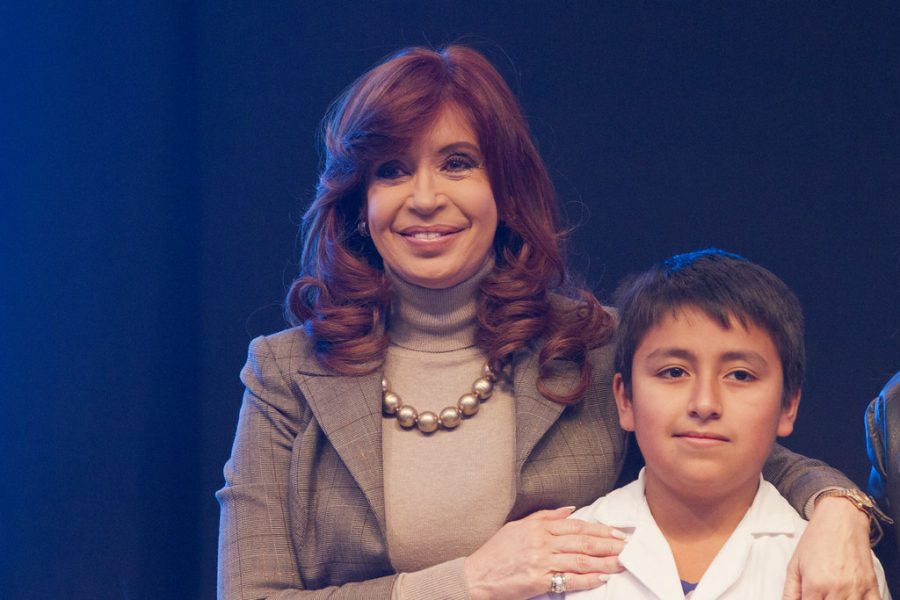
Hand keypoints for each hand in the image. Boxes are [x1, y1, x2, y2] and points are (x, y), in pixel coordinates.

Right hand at [464, 506, 625, 599]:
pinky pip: (569, 580)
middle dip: (609, 544)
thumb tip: (570, 509)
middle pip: (583, 542)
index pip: (576, 526)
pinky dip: (587, 580)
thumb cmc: (496, 552)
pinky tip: (602, 579)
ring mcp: (541, 561)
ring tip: (622, 562)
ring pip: (580, 560)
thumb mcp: (518, 526)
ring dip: (605, 562)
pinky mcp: (538, 581)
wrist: (477, 575)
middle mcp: (542, 542)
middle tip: (628, 547)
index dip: (600, 529)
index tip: (617, 533)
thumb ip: (545, 516)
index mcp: (539, 527)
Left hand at [782, 496, 880, 598]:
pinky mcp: (871, 585)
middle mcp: (837, 588)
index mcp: (815, 584)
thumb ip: (790, 590)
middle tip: (818, 595)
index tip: (808, 599)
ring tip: (831, 594)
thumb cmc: (817, 538)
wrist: (840, 519)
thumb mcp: (795, 564)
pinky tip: (850, 597)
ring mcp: (856, 588)